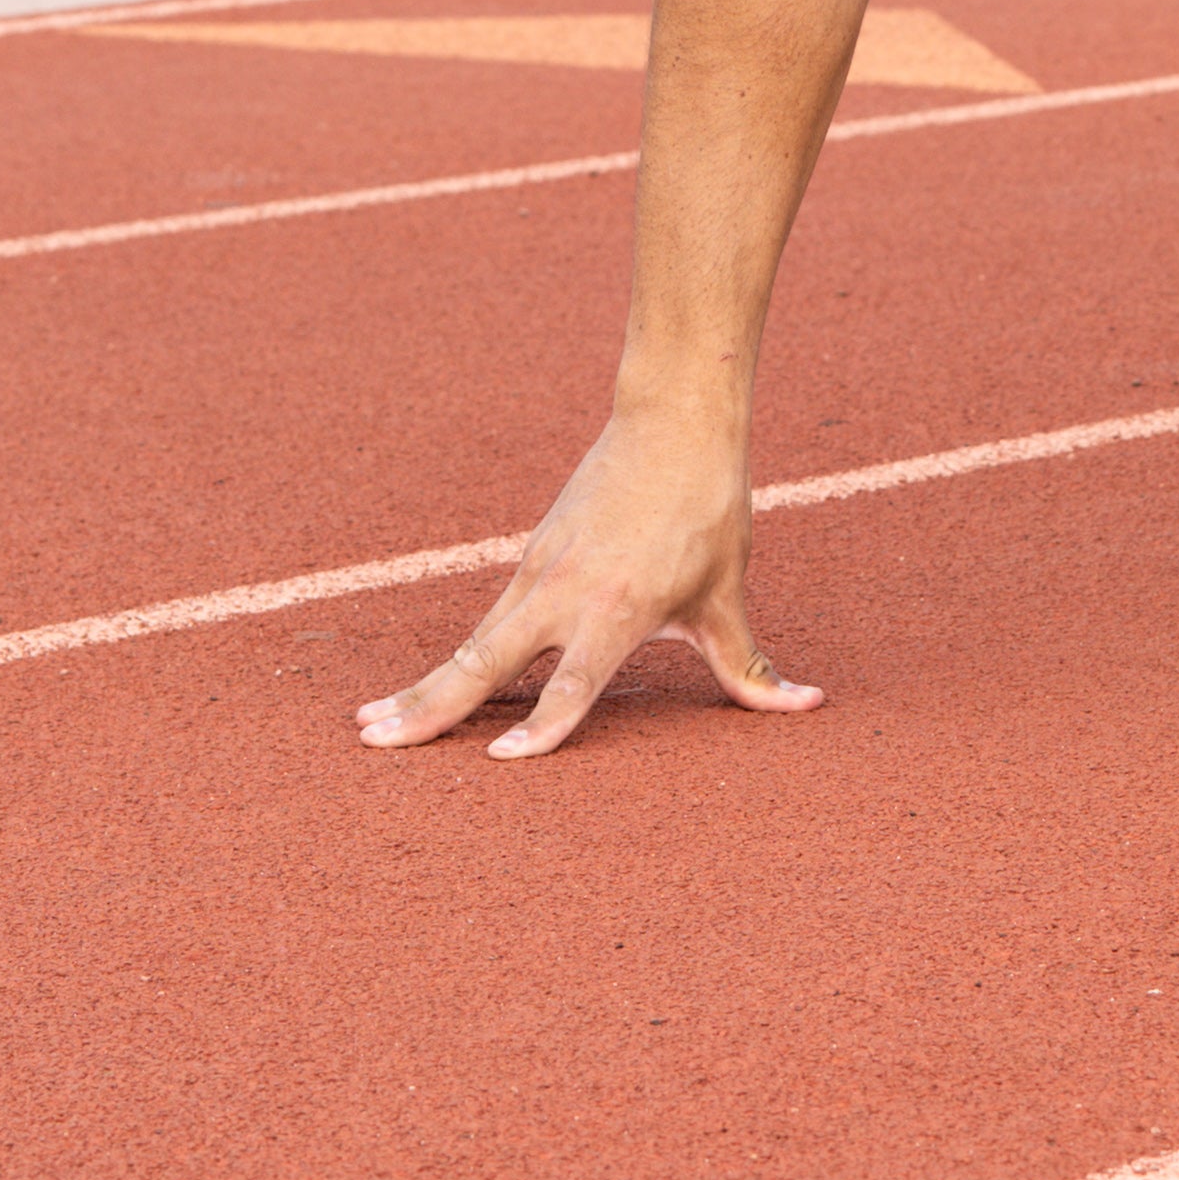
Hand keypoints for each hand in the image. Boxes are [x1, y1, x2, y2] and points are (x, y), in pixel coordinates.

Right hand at [356, 406, 821, 760]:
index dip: (543, 727)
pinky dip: (455, 656)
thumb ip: (750, 665)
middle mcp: (567, 592)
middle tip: (374, 742)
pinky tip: (426, 685)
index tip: (502, 761)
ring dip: (424, 684)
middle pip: (484, 663)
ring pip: (473, 642)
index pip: (572, 682)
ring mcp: (539, 570)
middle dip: (429, 707)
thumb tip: (807, 704)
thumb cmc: (708, 510)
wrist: (673, 419)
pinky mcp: (531, 554)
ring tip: (372, 723)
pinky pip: (488, 619)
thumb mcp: (729, 594)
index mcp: (619, 608)